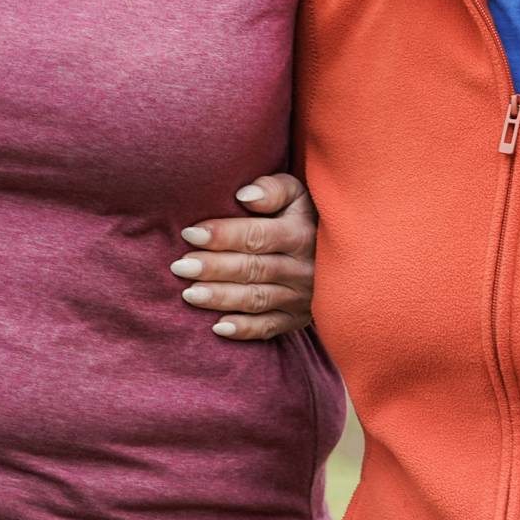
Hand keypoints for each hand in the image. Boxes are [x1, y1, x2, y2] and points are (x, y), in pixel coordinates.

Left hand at [171, 174, 316, 340]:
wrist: (340, 254)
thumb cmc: (303, 216)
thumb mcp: (297, 194)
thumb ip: (273, 189)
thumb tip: (243, 196)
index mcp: (301, 233)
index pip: (258, 236)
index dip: (223, 235)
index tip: (189, 233)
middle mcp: (304, 268)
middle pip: (253, 269)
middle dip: (214, 268)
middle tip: (179, 267)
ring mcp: (302, 297)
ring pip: (257, 299)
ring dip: (222, 298)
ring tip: (188, 294)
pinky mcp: (297, 318)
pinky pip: (270, 327)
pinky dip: (245, 329)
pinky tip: (218, 327)